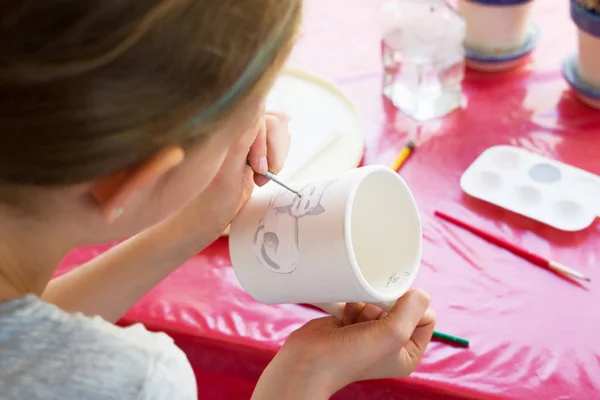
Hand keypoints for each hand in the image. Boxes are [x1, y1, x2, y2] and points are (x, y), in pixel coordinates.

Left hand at [165, 111, 290, 242]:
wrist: (202, 221)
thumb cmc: (209, 202)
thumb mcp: (227, 174)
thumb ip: (241, 141)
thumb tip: (257, 108)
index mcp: (222, 128)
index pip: (258, 114)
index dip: (264, 140)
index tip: (258, 168)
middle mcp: (233, 128)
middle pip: (272, 120)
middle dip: (273, 150)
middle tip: (261, 177)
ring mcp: (244, 138)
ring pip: (278, 129)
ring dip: (277, 156)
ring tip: (261, 179)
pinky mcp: (253, 149)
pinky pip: (277, 141)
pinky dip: (277, 159)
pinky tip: (263, 176)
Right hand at [252, 290, 434, 398]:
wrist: (308, 361)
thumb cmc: (349, 357)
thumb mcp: (392, 334)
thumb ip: (412, 310)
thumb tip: (420, 293)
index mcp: (408, 352)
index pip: (426, 317)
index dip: (411, 309)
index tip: (391, 315)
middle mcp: (391, 342)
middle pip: (401, 304)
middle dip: (384, 305)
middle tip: (369, 320)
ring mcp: (370, 330)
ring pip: (378, 299)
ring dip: (365, 304)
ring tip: (353, 321)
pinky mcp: (351, 320)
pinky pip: (360, 299)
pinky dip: (352, 302)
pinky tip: (344, 317)